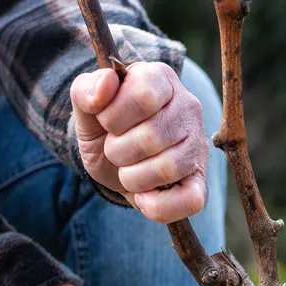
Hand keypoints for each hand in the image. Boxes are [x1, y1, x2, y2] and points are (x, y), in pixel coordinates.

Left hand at [70, 62, 208, 223]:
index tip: (107, 121)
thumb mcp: (86, 109)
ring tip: (127, 170)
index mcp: (161, 79)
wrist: (112, 157)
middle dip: (118, 150)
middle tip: (115, 148)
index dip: (114, 116)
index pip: (144, 94)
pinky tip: (143, 197)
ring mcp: (197, 145)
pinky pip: (192, 200)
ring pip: (169, 168)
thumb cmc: (104, 127)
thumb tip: (106, 83)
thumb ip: (85, 91)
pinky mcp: (200, 180)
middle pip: (152, 136)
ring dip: (133, 177)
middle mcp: (188, 108)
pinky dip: (159, 206)